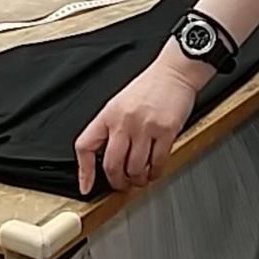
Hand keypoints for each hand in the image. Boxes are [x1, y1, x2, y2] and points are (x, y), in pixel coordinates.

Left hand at [75, 60, 197, 193]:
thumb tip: (105, 157)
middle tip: (122, 184)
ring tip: (140, 178)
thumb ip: (111, 127)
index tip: (86, 186)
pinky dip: (155, 172)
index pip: (86, 146)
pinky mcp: (166, 131)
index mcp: (108, 114)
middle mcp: (124, 121)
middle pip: (112, 165)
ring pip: (135, 168)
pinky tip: (154, 171)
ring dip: (138, 179)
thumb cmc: (150, 87)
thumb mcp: (119, 104)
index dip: (84, 171)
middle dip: (117, 182)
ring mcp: (145, 127)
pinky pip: (157, 162)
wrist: (175, 72)